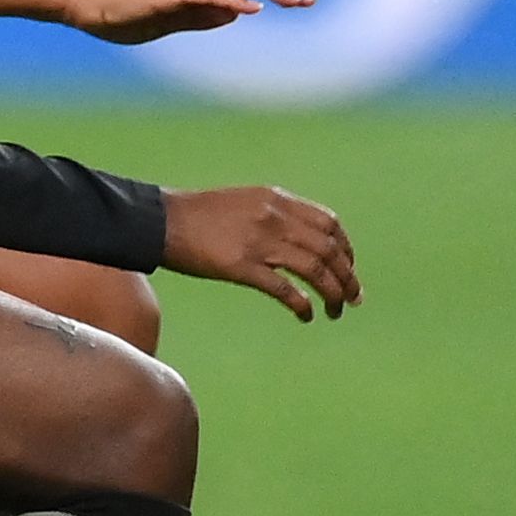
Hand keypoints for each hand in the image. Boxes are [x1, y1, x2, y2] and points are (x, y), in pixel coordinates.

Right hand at [161, 184, 359, 322]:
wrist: (162, 221)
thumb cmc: (200, 215)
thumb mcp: (246, 202)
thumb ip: (274, 214)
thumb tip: (300, 237)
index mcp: (277, 200)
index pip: (330, 224)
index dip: (347, 250)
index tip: (349, 270)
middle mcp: (275, 217)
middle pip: (329, 250)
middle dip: (348, 277)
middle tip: (354, 299)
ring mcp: (260, 241)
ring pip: (315, 271)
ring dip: (333, 294)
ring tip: (335, 312)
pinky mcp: (242, 266)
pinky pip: (286, 289)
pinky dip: (302, 304)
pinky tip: (306, 316)